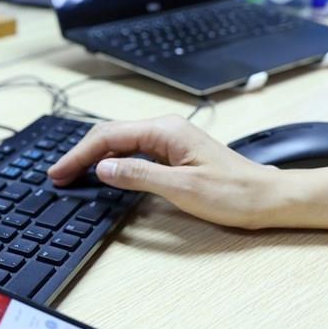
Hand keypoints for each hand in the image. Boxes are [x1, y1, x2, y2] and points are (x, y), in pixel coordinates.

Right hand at [48, 116, 280, 228]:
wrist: (270, 199)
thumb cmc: (235, 194)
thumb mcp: (182, 189)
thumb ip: (139, 176)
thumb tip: (103, 168)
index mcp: (165, 131)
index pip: (109, 137)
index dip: (79, 155)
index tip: (58, 173)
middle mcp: (165, 129)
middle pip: (110, 135)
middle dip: (80, 155)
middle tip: (57, 176)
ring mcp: (169, 140)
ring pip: (120, 143)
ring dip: (94, 158)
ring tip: (72, 175)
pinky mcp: (173, 153)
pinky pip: (134, 152)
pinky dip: (112, 163)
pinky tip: (103, 175)